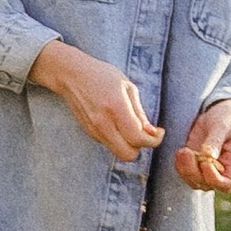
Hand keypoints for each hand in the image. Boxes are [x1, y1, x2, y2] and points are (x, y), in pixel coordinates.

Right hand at [29, 38, 161, 162]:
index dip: (153, 140)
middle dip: (140, 147)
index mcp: (116, 108)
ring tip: (132, 127)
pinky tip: (118, 125)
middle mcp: (103, 123)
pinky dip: (118, 139)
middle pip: (127, 155)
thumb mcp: (127, 87)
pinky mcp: (89, 132)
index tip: (159, 132)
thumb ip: (140, 112)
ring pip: (118, 152)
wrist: (71, 76)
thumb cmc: (102, 76)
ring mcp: (94, 130)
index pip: (138, 138)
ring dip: (129, 144)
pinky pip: (109, 144)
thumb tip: (151, 132)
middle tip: (146, 133)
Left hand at [173, 99, 230, 193]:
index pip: (227, 184)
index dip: (215, 179)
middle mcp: (221, 172)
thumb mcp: (223, 126)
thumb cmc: (226, 119)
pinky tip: (180, 152)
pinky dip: (180, 165)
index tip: (205, 162)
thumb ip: (216, 141)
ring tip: (183, 151)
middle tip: (187, 152)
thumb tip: (208, 156)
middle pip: (207, 185)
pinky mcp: (194, 165)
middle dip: (194, 171)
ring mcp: (206, 170)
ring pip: (193, 181)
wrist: (218, 115)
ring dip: (185, 169)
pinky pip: (184, 172)